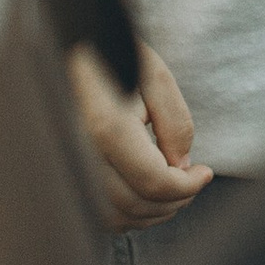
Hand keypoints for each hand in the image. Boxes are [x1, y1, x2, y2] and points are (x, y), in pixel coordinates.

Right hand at [69, 35, 213, 229]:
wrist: (64, 47)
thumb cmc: (109, 53)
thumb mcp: (152, 73)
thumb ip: (174, 120)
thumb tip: (181, 166)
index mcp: (103, 127)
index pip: (153, 181)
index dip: (187, 186)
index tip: (204, 173)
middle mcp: (78, 154)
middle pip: (135, 204)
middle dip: (174, 200)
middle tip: (192, 182)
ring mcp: (64, 167)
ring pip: (115, 217)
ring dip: (152, 211)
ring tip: (172, 188)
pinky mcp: (60, 174)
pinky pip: (95, 213)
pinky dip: (127, 213)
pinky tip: (144, 192)